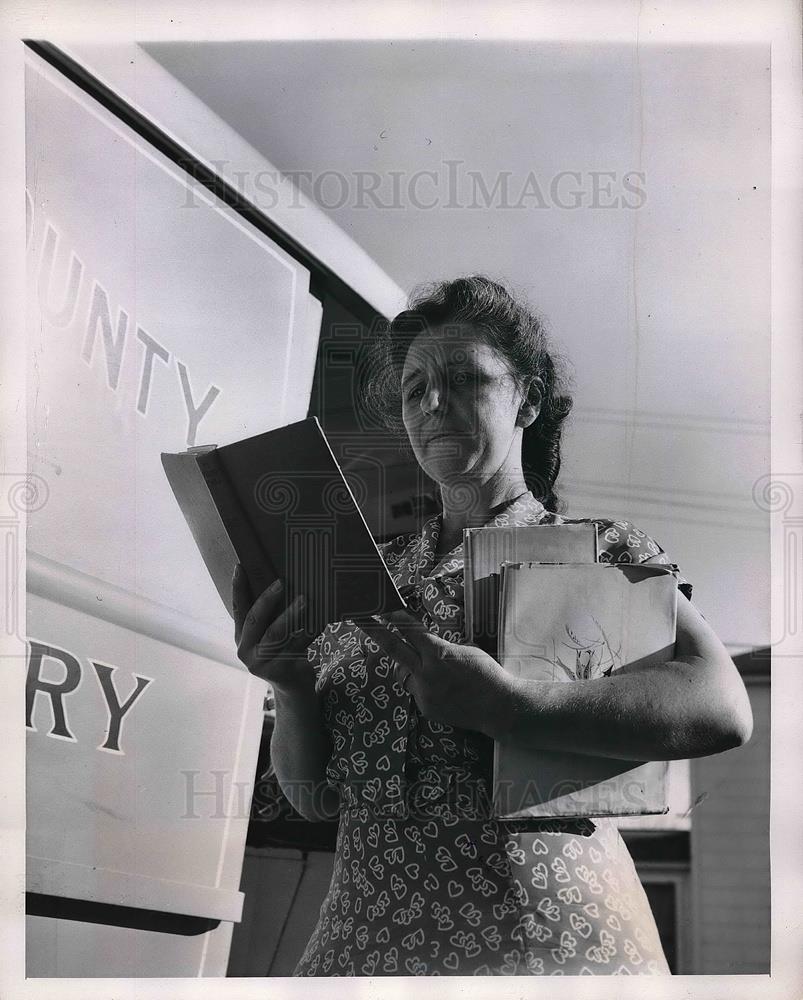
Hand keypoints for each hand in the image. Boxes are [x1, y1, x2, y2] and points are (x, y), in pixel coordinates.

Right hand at [232, 564, 313, 689]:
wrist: (294, 688)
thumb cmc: (283, 653)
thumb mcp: (270, 637)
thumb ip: (269, 617)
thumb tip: (282, 582)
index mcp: (242, 638)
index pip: (238, 609)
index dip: (237, 588)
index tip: (239, 567)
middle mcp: (246, 651)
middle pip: (254, 620)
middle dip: (267, 599)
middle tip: (281, 582)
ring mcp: (261, 663)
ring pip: (276, 633)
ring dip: (291, 614)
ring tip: (305, 600)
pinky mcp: (280, 671)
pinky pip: (297, 645)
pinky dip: (309, 631)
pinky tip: (320, 620)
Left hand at [358, 609, 515, 734]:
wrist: (498, 706)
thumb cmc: (487, 673)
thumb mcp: (466, 649)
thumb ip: (440, 647)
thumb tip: (424, 645)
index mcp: (439, 653)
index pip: (409, 630)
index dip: (393, 617)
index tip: (380, 608)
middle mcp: (427, 673)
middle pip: (392, 648)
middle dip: (373, 632)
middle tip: (358, 619)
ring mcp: (424, 693)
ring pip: (403, 674)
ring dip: (409, 667)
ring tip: (432, 671)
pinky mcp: (426, 709)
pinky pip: (416, 692)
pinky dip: (425, 687)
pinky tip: (445, 691)